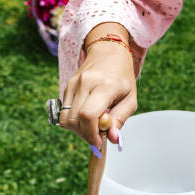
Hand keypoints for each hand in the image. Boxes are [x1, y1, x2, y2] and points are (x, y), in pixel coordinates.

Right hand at [59, 23, 136, 147]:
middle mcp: (85, 84)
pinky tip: (87, 116)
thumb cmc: (122, 77)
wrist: (109, 52)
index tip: (99, 141)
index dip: (91, 133)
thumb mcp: (130, 99)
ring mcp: (73, 84)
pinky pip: (64, 111)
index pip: (88, 115)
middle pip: (74, 120)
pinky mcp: (66, 85)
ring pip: (65, 118)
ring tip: (92, 125)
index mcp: (104, 86)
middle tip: (98, 134)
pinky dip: (74, 120)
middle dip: (85, 134)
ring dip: (77, 129)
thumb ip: (120, 119)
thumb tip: (112, 139)